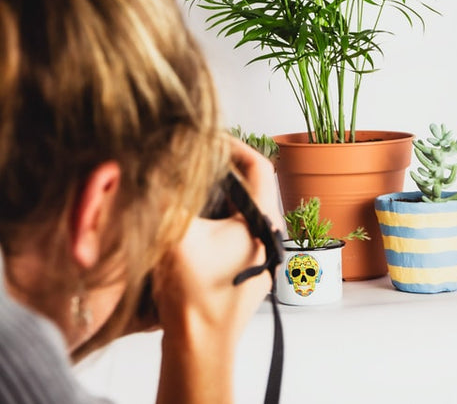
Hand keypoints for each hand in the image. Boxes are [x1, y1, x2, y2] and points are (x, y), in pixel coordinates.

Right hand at [151, 136, 283, 402]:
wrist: (201, 347)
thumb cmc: (197, 296)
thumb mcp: (177, 235)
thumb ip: (169, 196)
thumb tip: (158, 165)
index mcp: (263, 220)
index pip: (259, 166)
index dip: (236, 144)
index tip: (210, 137)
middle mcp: (270, 233)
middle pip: (251, 184)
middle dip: (223, 168)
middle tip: (195, 158)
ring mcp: (262, 251)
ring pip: (242, 207)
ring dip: (219, 193)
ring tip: (190, 183)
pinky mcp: (249, 265)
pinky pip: (237, 227)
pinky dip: (218, 215)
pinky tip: (193, 218)